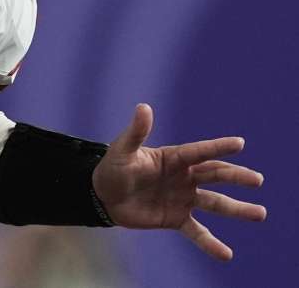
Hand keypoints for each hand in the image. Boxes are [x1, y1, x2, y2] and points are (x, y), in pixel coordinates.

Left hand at [92, 103, 266, 260]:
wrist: (102, 197)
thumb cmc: (112, 168)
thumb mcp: (123, 150)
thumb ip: (136, 132)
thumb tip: (143, 107)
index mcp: (174, 158)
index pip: (200, 151)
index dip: (218, 146)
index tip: (239, 142)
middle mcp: (184, 177)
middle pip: (215, 175)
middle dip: (236, 176)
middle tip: (257, 179)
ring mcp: (183, 199)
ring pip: (215, 204)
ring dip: (237, 209)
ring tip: (260, 213)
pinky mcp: (176, 219)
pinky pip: (197, 232)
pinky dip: (211, 243)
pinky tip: (226, 254)